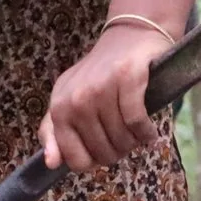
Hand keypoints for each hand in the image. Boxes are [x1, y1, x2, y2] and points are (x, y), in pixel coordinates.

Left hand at [41, 23, 167, 171]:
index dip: (94, 161)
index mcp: (58, 107)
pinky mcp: (126, 79)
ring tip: (136, 130)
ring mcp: (101, 87)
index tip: (103, 148)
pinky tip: (149, 130)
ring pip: (122, 140)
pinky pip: (138, 123)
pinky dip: (147, 132)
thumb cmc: (98, 76)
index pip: (75, 159)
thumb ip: (55, 132)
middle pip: (102, 152)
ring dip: (134, 142)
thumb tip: (51, 163)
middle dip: (118, 151)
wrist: (128, 37)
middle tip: (123, 136)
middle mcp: (76, 98)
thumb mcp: (68, 100)